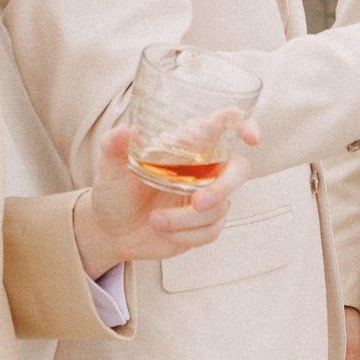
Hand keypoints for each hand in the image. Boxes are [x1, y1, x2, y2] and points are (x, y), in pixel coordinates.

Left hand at [71, 119, 252, 274]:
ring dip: (186, 219)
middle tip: (198, 203)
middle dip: (224, 187)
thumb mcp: (109, 169)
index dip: (244, 124)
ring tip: (154, 221)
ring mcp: (207, 197)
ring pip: (220, 207)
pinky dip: (185, 235)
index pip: (225, 125)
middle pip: (239, 170)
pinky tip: (163, 232)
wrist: (110, 231)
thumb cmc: (114, 193)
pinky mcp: (204, 224)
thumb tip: (122, 131)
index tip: (251, 137)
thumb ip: (113, 147)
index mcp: (187, 147)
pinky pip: (211, 231)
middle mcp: (203, 169)